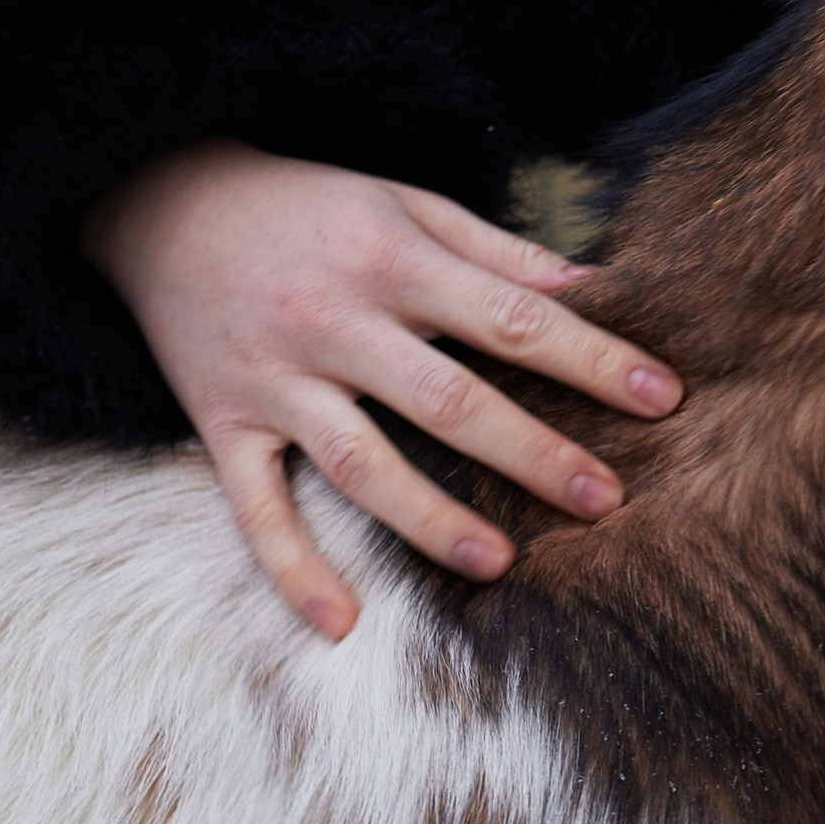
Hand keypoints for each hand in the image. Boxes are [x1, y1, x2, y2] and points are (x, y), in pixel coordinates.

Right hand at [83, 142, 680, 639]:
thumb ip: (497, 250)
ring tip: (502, 562)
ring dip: (431, 518)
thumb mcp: (403, 202)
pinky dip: (293, 570)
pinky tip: (342, 624)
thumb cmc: (309, 204)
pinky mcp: (222, 422)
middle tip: (605, 499)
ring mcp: (276, 378)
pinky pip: (255, 508)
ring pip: (360, 462)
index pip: (511, 318)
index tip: (663, 397)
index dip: (591, 358)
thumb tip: (593, 285)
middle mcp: (336, 321)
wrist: (160, 199)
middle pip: (447, 399)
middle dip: (531, 451)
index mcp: (393, 259)